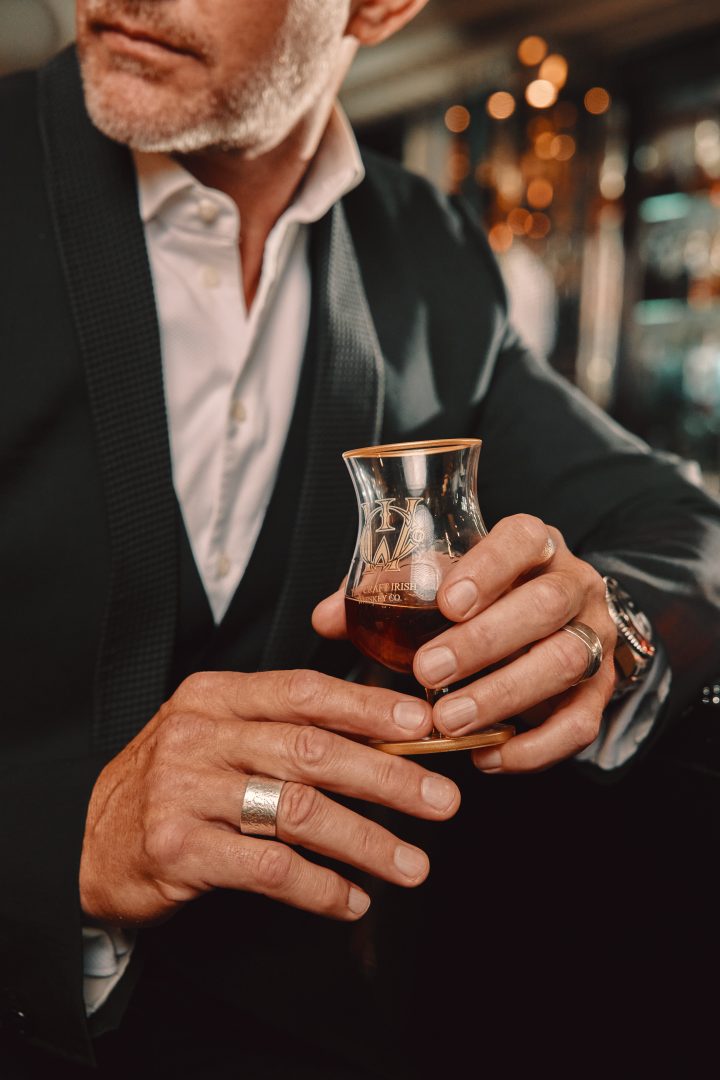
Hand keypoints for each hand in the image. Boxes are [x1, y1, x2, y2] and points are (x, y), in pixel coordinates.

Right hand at [80, 670, 459, 925]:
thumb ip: (282, 730)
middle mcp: (199, 735)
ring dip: (367, 841)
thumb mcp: (216, 736)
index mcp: (215, 697)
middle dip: (388, 776)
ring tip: (413, 864)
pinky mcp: (177, 849)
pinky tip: (351, 900)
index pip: (304, 691)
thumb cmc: (172, 784)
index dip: (368, 707)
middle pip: (312, 750)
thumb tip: (380, 737)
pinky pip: (268, 869)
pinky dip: (320, 887)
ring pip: (298, 811)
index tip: (423, 723)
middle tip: (441, 800)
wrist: (86, 839)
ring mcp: (185, 791)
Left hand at [313, 515, 616, 772]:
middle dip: (486, 640)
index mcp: (534, 547)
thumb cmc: (488, 599)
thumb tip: (325, 617)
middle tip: (428, 671)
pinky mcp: (602, 692)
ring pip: (569, 659)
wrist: (560, 625)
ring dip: (506, 693)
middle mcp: (573, 584)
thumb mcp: (446, 582)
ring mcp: (597, 636)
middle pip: (546, 604)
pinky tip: (488, 756)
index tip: (447, 600)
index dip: (489, 567)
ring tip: (451, 720)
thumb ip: (389, 594)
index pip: (522, 539)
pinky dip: (535, 747)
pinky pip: (581, 722)